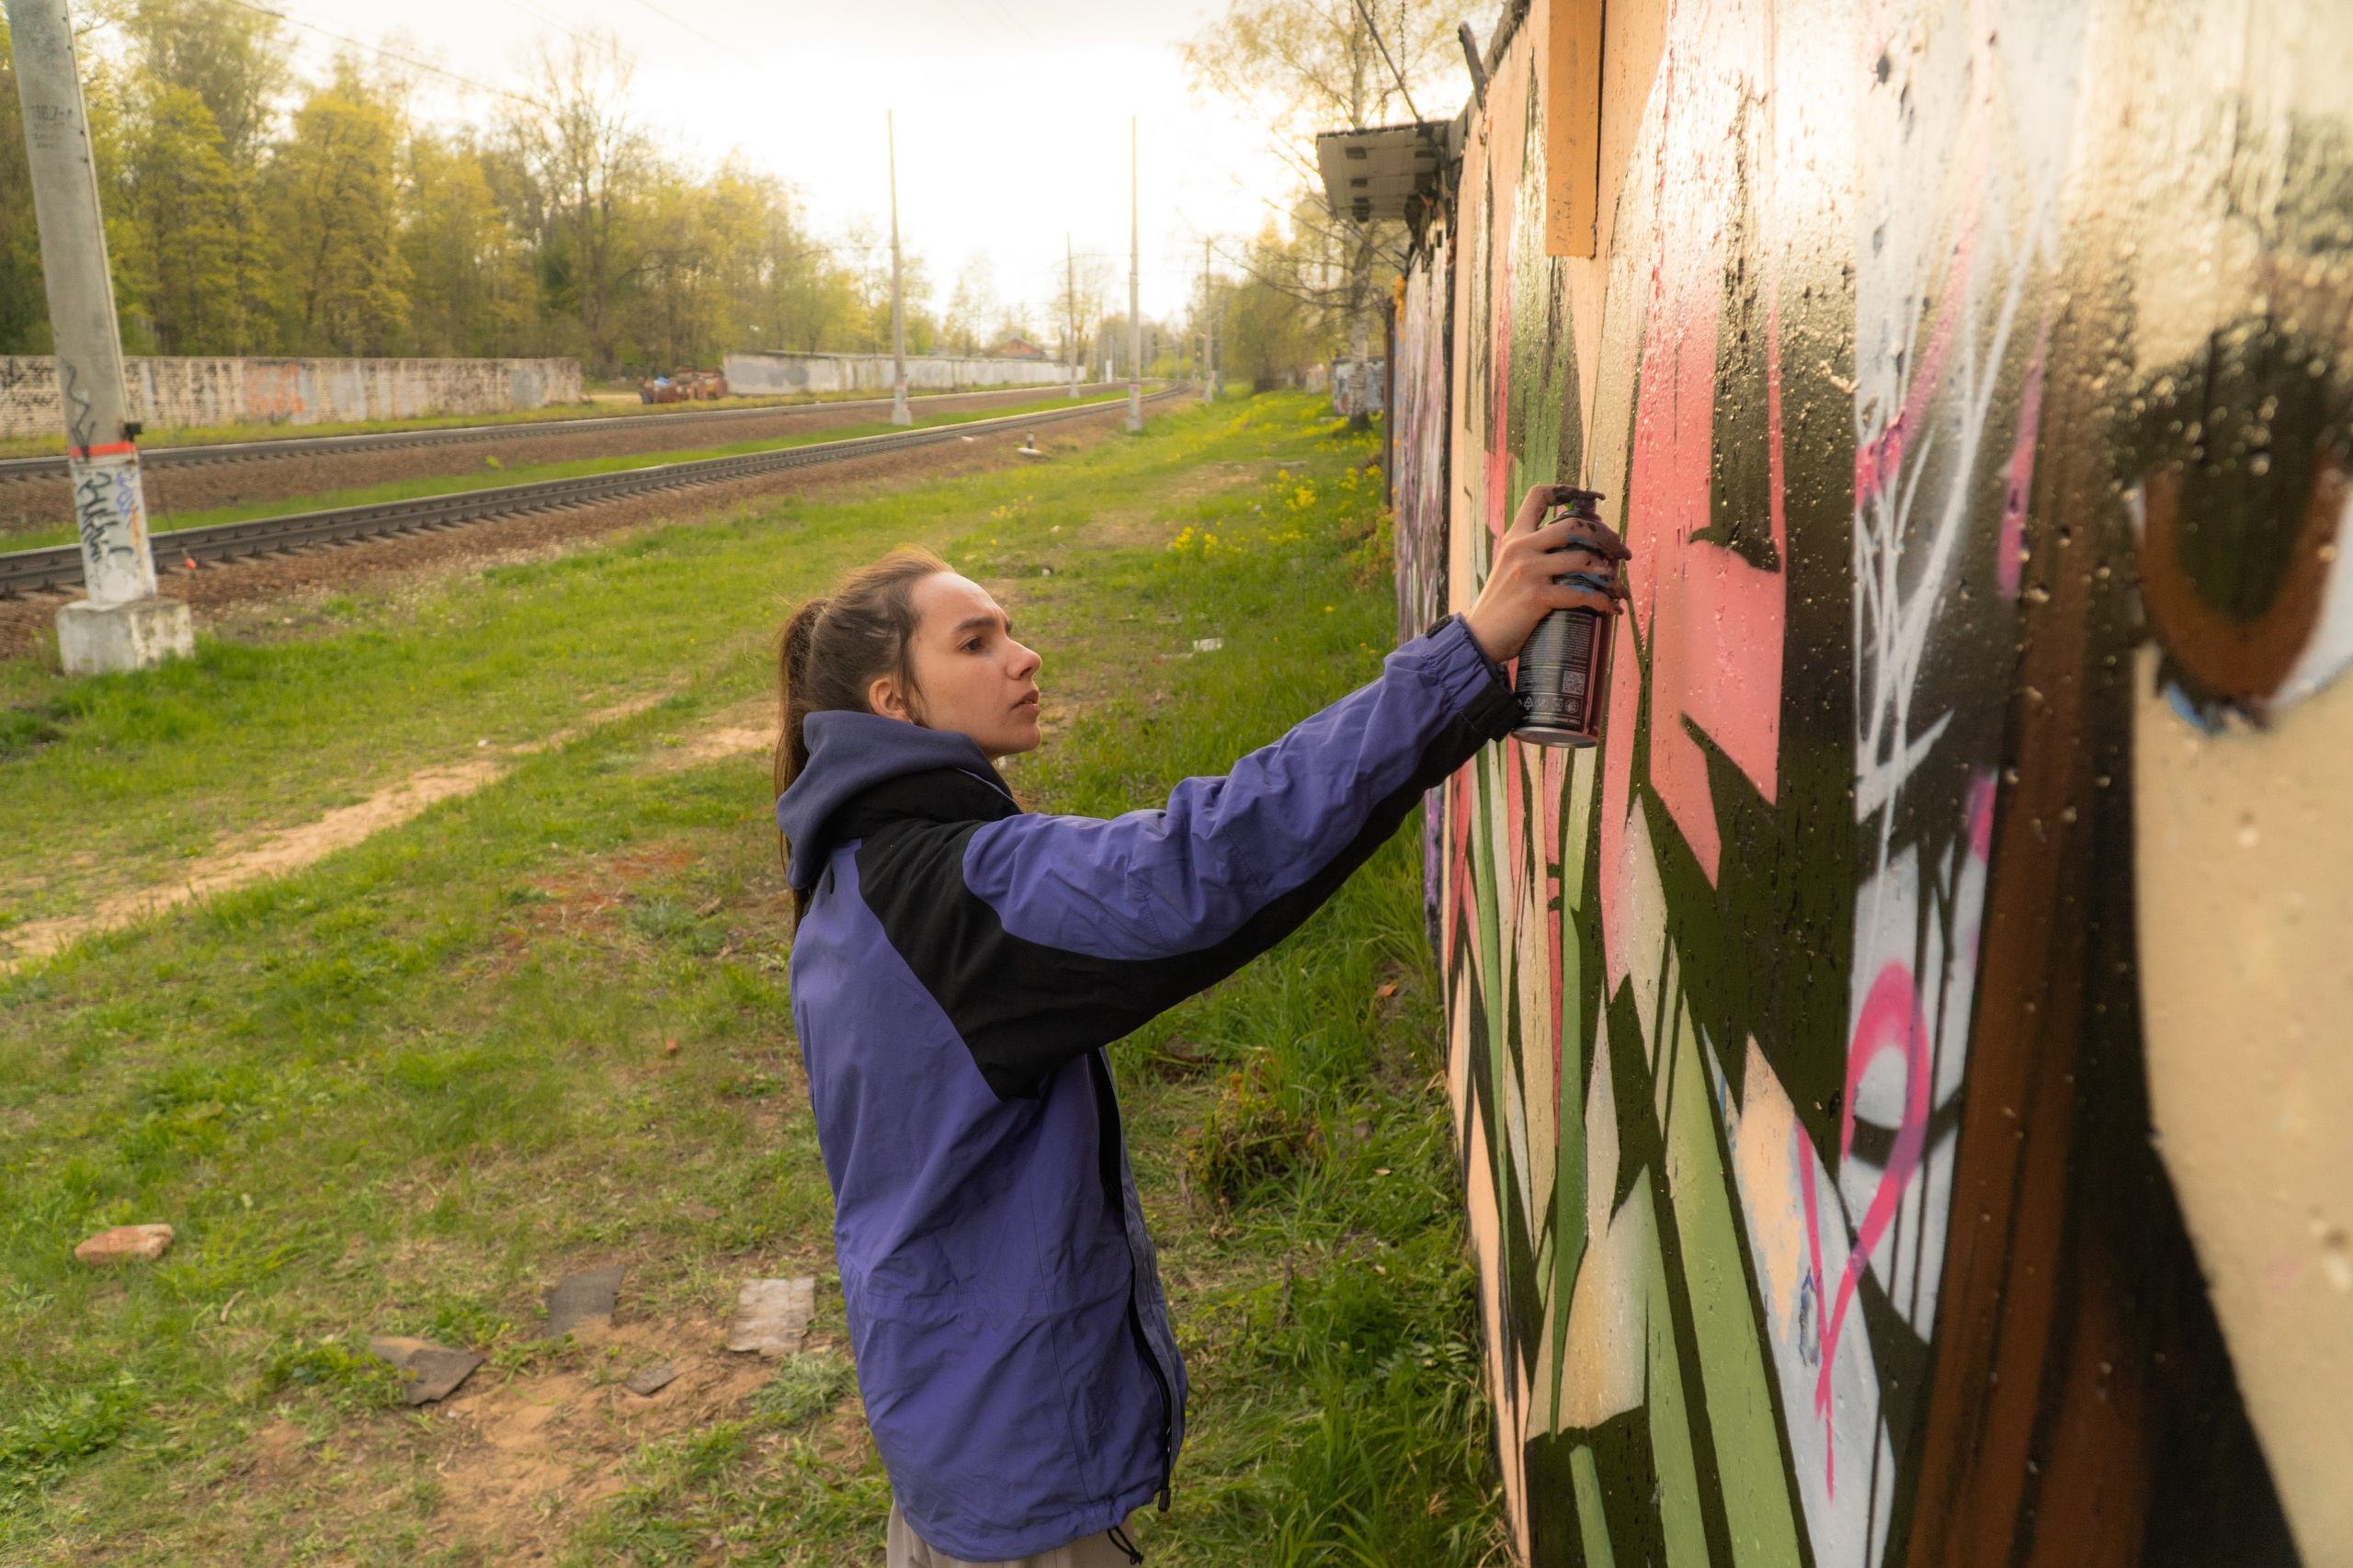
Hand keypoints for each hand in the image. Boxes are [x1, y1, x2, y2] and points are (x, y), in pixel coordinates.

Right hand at [1463, 484, 1630, 662]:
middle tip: (1622, 553)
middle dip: (1606, 537)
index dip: (1569, 491)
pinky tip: (1611, 608)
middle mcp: (1521, 547)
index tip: (1594, 500)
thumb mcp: (1510, 568)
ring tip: (1618, 586)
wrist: (1479, 637)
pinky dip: (1602, 601)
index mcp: (1515, 537)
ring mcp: (1528, 571)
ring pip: (1582, 558)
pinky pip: (1580, 594)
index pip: (1539, 496)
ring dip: (1609, 573)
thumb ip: (1534, 554)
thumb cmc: (1501, 606)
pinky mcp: (1536, 597)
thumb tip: (1575, 548)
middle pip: (1574, 525)